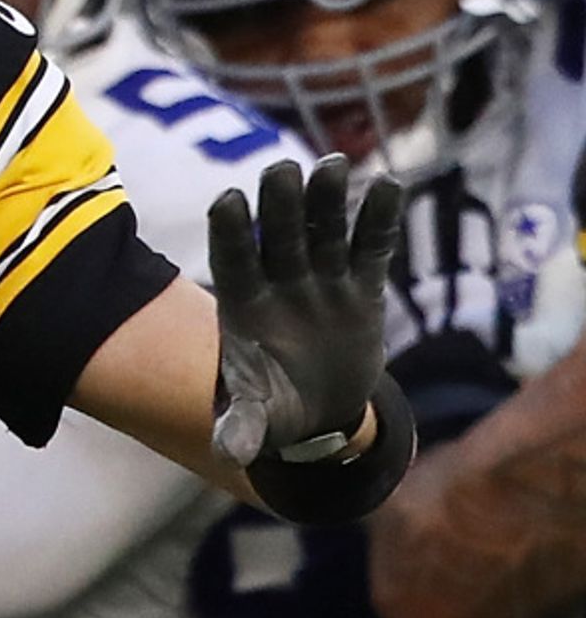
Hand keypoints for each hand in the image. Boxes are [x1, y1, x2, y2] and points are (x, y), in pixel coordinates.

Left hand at [208, 155, 402, 466]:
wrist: (318, 408)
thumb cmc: (276, 404)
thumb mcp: (261, 418)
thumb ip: (245, 426)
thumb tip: (230, 452)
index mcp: (244, 305)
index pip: (233, 260)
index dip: (232, 232)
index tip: (227, 200)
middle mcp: (280, 282)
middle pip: (280, 235)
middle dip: (281, 204)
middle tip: (283, 168)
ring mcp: (322, 280)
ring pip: (323, 230)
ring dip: (328, 198)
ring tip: (333, 164)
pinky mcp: (363, 286)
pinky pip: (371, 248)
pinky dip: (379, 220)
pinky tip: (389, 186)